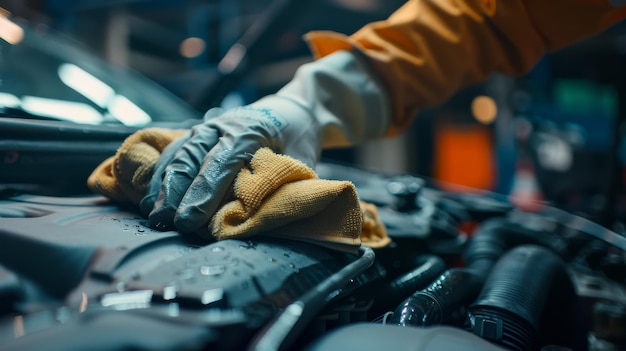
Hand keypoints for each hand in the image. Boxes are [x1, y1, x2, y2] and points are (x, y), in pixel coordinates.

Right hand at [140, 50, 389, 234]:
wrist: (292, 111)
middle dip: (176, 192)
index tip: (190, 220)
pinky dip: (161, 174)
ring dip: (163, 185)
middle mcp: (223, 125)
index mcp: (250, 130)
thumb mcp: (301, 161)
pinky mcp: (199, 134)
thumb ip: (281, 185)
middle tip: (166, 223)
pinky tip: (150, 196)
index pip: (221, 163)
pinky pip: (175, 152)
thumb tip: (259, 219)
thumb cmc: (298, 140)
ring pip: (179, 154)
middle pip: (192, 158)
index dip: (204, 193)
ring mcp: (208, 127)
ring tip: (153, 215)